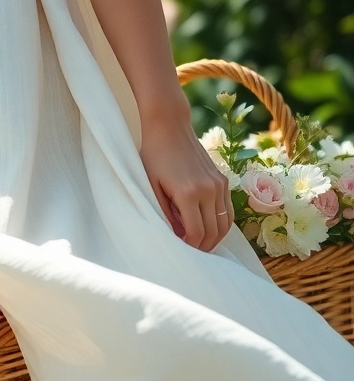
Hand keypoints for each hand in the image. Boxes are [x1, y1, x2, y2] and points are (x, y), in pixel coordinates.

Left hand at [139, 112, 232, 251]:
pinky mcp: (223, 180)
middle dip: (203, 246)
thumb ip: (164, 212)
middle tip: (191, 252)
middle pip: (213, 232)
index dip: (190, 246)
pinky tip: (209, 228)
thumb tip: (177, 235)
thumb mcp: (151, 186)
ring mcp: (219, 185)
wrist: (170, 128)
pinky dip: (221, 223)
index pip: (196, 233)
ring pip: (225, 224)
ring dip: (214, 238)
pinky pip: (228, 210)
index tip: (181, 249)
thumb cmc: (153, 156)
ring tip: (200, 243)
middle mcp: (208, 190)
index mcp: (188, 194)